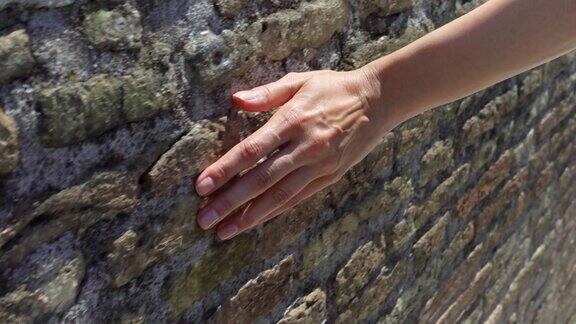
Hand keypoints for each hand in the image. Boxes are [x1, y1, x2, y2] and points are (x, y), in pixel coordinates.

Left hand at [195, 68, 390, 239]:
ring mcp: (319, 166)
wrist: (377, 101)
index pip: (252, 150)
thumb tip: (235, 100)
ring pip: (279, 196)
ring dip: (249, 216)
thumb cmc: (333, 88)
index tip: (201, 186)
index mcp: (293, 120)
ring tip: (225, 231)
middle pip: (261, 180)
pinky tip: (256, 221)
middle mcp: (305, 147)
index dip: (224, 170)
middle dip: (230, 202)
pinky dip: (275, 212)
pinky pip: (298, 198)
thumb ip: (266, 93)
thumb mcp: (300, 80)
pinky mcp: (329, 177)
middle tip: (204, 219)